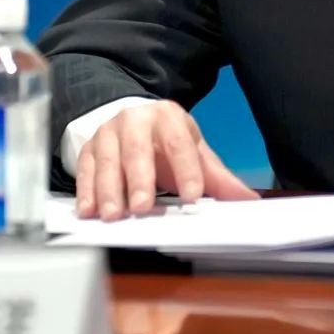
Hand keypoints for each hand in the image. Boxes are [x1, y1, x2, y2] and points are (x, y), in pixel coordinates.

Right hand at [75, 100, 257, 219]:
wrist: (132, 121)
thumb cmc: (165, 141)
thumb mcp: (193, 152)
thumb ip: (217, 177)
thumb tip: (248, 200)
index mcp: (168, 117)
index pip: (179, 142)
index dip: (187, 169)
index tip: (193, 195)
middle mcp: (136, 120)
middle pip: (138, 149)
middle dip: (141, 179)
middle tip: (143, 207)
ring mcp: (109, 133)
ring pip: (107, 160)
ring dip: (109, 189)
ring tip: (114, 215)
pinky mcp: (88, 148)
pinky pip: (84, 169)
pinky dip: (86, 191)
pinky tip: (89, 211)